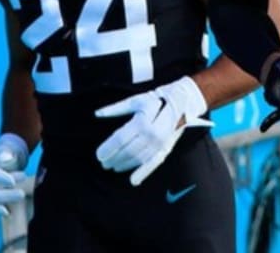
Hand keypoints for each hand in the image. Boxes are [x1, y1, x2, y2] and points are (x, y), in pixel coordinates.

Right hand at [0, 133, 28, 215]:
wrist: (3, 156)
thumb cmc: (6, 151)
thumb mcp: (6, 148)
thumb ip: (7, 153)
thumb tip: (7, 158)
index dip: (0, 178)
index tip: (13, 182)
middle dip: (7, 191)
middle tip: (22, 191)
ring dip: (6, 198)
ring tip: (22, 195)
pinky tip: (8, 212)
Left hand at [94, 76, 210, 185]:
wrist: (183, 100)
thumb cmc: (157, 99)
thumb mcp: (136, 100)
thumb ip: (116, 109)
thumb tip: (97, 114)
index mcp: (143, 121)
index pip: (120, 139)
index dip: (108, 149)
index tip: (99, 154)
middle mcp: (152, 134)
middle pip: (127, 151)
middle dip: (114, 158)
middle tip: (104, 162)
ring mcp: (160, 143)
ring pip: (138, 159)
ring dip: (124, 165)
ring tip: (114, 166)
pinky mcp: (166, 148)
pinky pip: (153, 163)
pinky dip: (142, 173)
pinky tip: (133, 180)